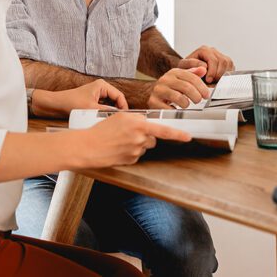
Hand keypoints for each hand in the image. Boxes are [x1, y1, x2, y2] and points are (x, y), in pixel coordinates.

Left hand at [31, 79, 127, 117]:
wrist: (56, 104)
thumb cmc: (70, 102)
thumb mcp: (91, 108)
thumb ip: (106, 112)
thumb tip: (118, 117)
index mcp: (102, 85)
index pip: (119, 96)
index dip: (124, 107)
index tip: (125, 117)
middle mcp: (101, 88)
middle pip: (116, 100)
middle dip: (117, 110)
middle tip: (118, 121)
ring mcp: (97, 95)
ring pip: (110, 105)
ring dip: (110, 113)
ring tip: (110, 121)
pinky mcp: (92, 101)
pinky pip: (103, 108)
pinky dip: (104, 113)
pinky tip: (102, 120)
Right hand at [70, 112, 191, 167]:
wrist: (88, 146)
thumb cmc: (101, 129)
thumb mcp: (120, 116)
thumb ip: (137, 118)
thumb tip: (147, 123)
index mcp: (138, 125)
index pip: (164, 130)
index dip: (178, 134)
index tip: (188, 136)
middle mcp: (140, 139)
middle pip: (153, 138)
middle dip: (146, 135)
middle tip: (130, 131)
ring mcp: (136, 151)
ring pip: (144, 146)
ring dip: (137, 143)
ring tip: (120, 139)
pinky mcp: (130, 160)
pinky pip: (136, 154)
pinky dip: (130, 150)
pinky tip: (119, 147)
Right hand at [147, 66, 210, 108]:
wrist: (153, 93)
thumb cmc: (171, 87)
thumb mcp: (182, 78)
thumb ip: (194, 73)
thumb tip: (204, 69)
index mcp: (174, 72)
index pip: (191, 77)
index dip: (201, 87)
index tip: (206, 95)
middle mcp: (165, 79)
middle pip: (186, 87)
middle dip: (196, 96)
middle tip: (198, 100)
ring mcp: (158, 90)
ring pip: (178, 97)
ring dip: (186, 103)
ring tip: (187, 104)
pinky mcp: (153, 101)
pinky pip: (168, 108)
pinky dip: (174, 110)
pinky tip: (176, 109)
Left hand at [177, 45, 234, 83]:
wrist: (190, 72)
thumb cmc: (187, 69)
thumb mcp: (184, 67)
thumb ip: (192, 65)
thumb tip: (204, 67)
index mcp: (203, 50)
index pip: (213, 60)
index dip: (212, 72)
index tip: (208, 80)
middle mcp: (213, 51)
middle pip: (222, 61)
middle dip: (218, 74)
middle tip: (212, 82)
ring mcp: (220, 55)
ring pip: (228, 64)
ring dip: (222, 75)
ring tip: (214, 81)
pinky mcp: (226, 62)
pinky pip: (231, 67)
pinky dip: (226, 75)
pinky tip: (218, 79)